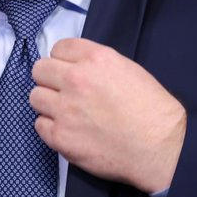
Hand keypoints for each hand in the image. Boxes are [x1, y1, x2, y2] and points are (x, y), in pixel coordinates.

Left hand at [30, 38, 184, 192]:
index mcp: (96, 59)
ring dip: (47, 103)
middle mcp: (76, 80)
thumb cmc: (152, 111)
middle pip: (40, 70)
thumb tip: (76, 67)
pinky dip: (50, 128)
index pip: (59, 48)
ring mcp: (65, 109)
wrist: (160, 148)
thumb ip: (97, 64)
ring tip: (65, 112)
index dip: (63, 60)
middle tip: (62, 92)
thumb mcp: (128, 70)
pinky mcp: (60, 136)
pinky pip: (39, 124)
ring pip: (35, 96)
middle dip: (50, 79)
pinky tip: (68, 130)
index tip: (69, 70)